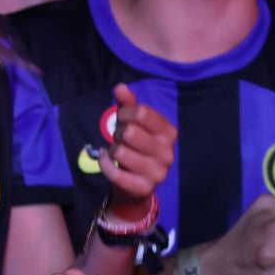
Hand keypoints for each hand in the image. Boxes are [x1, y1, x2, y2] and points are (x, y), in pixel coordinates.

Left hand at [99, 83, 174, 208]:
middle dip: (118, 134)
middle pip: (130, 132)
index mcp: (169, 132)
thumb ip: (128, 104)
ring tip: (118, 152)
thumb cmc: (135, 146)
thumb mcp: (132, 123)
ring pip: (120, 152)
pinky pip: (114, 172)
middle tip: (120, 140)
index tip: (122, 119)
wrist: (136, 183)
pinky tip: (107, 161)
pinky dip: (105, 164)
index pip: (142, 112)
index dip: (125, 113)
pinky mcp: (144, 188)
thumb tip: (120, 86)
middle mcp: (168, 152)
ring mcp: (159, 172)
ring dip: (112, 150)